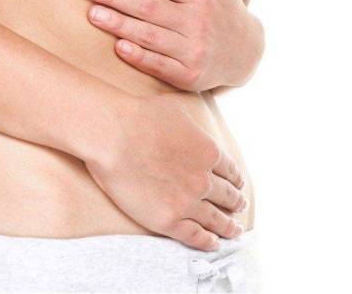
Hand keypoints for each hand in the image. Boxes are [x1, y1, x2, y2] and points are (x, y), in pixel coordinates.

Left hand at [79, 0, 263, 90]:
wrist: (245, 52)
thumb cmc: (220, 7)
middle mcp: (199, 21)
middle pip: (147, 6)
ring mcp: (194, 50)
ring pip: (148, 35)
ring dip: (117, 24)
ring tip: (93, 13)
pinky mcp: (189, 76)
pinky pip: (157, 65)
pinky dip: (137, 56)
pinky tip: (117, 46)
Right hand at [85, 92, 246, 250]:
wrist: (112, 135)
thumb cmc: (138, 116)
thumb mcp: (175, 107)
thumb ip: (190, 122)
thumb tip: (190, 124)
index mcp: (209, 152)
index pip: (231, 171)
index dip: (236, 180)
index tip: (238, 186)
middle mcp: (204, 179)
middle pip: (228, 196)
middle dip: (235, 202)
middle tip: (239, 207)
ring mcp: (187, 202)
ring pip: (216, 219)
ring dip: (228, 226)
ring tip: (234, 231)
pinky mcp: (168, 219)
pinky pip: (195, 236)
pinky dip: (207, 241)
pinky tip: (213, 243)